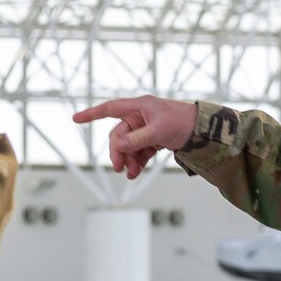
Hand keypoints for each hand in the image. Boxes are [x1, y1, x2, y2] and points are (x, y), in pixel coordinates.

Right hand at [72, 97, 198, 177]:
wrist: (204, 131)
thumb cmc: (183, 122)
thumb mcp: (159, 131)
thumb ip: (137, 139)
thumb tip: (118, 146)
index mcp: (139, 107)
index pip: (110, 109)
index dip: (92, 114)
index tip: (76, 119)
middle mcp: (140, 116)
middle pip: (119, 135)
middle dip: (118, 152)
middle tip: (119, 168)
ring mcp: (146, 129)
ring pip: (129, 146)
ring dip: (128, 160)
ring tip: (131, 174)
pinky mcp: (153, 140)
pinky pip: (139, 151)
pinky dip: (137, 162)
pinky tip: (135, 173)